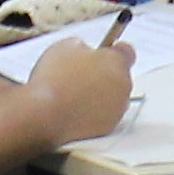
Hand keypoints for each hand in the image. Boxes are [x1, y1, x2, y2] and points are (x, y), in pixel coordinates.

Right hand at [23, 21, 136, 145]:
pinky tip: (74, 109)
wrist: (46, 114)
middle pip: (119, 76)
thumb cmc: (55, 81)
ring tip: (73, 93)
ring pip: (113, 97)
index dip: (113, 50)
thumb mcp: (65, 47)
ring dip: (99, 94)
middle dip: (103, 74)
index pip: (127, 51)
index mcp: (116, 62)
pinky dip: (93, 112)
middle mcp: (123, 86)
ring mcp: (117, 109)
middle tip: (80, 74)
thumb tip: (82, 51)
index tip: (105, 51)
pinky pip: (103, 115)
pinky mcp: (107, 128)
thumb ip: (82, 46)